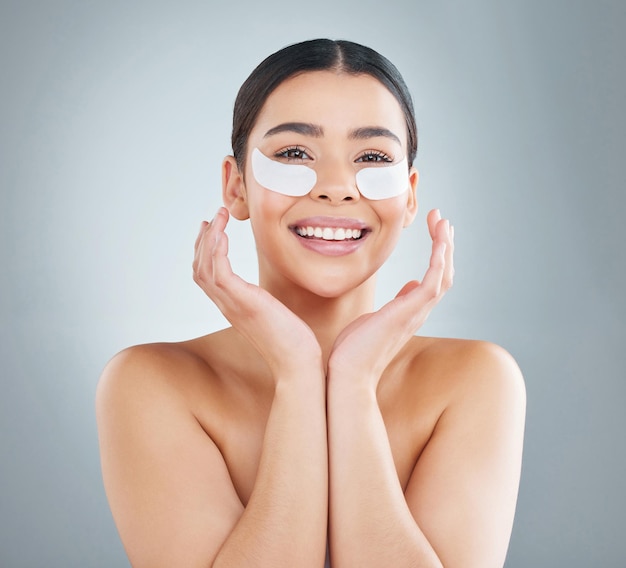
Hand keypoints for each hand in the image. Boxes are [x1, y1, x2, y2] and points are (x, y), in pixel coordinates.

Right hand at [193, 207, 322, 376]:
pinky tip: (224, 235)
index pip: (206, 276)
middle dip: (203, 241)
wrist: (297, 363)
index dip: (204, 252)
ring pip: (204, 268)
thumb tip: (272, 295)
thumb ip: (265, 302)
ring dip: (209, 238)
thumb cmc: (292, 342)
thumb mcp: (275, 315)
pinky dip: (217, 251)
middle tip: (212, 217)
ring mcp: (232, 305)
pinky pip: (219, 273)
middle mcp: (227, 305)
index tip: (212, 229)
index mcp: (232, 307)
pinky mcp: (243, 303)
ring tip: (218, 217)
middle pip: (199, 269)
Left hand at [327, 209, 453, 385]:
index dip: (438, 255)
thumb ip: (396, 303)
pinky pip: (432, 282)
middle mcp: (418, 312)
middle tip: (442, 220)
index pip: (433, 279)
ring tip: (443, 222)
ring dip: (445, 247)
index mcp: (410, 312)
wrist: (347, 374)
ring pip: (443, 275)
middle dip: (444, 245)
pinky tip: (439, 241)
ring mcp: (416, 313)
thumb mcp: (375, 318)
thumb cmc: (354, 351)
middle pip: (443, 274)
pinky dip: (438, 260)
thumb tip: (409, 287)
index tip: (435, 231)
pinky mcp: (409, 313)